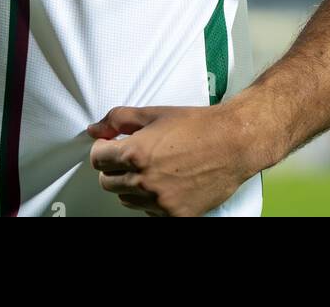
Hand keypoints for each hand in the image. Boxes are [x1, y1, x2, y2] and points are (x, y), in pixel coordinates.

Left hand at [86, 104, 251, 216]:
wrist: (233, 142)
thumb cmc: (199, 126)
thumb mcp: (154, 113)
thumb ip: (118, 119)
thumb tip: (95, 129)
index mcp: (135, 153)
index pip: (97, 160)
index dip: (102, 150)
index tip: (110, 146)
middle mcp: (145, 181)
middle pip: (107, 183)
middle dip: (114, 168)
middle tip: (131, 156)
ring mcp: (160, 202)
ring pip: (126, 200)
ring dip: (132, 185)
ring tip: (152, 168)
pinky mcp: (177, 216)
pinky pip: (149, 212)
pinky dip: (152, 200)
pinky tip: (166, 182)